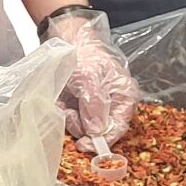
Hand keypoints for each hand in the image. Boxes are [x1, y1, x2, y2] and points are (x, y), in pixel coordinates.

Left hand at [46, 9, 140, 152]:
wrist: (67, 41)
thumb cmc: (83, 55)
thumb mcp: (88, 78)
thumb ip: (94, 104)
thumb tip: (97, 131)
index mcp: (124, 95)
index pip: (118, 127)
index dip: (103, 140)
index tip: (84, 144)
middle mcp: (114, 104)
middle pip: (100, 131)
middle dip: (81, 125)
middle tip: (68, 113)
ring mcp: (97, 107)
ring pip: (84, 127)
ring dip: (70, 119)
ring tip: (63, 103)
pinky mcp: (82, 107)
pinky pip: (72, 120)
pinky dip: (63, 113)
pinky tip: (60, 102)